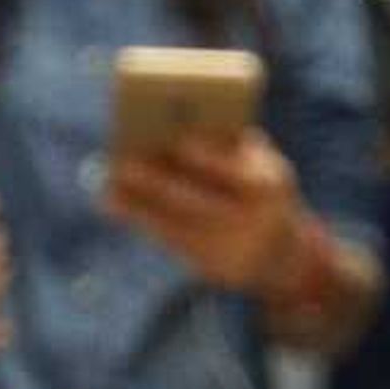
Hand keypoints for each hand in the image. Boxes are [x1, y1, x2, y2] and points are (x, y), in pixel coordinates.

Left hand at [105, 126, 307, 294]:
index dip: (208, 159)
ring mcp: (232, 249)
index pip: (235, 173)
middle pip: (198, 203)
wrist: (282, 251)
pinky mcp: (211, 268)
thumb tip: (181, 120)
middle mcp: (253, 221)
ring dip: (138, 204)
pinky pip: (170, 242)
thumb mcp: (260, 164)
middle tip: (123, 163)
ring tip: (107, 182)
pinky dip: (139, 220)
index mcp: (269, 185)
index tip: (178, 142)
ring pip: (177, 225)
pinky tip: (113, 202)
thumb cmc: (260, 189)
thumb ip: (230, 144)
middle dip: (158, 184)